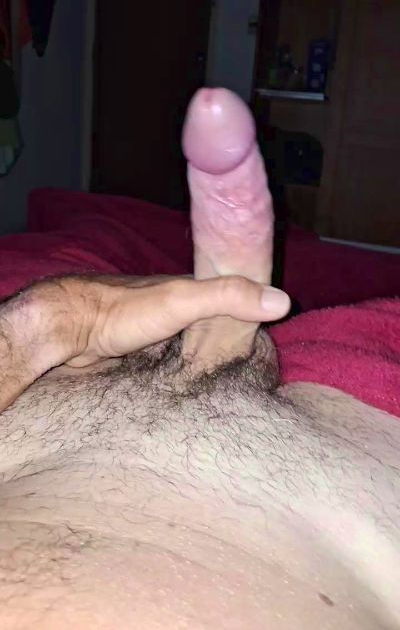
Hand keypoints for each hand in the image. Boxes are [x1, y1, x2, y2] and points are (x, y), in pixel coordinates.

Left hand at [0, 273, 288, 411]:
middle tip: (256, 379)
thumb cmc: (123, 310)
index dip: (253, 319)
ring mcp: (157, 337)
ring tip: (233, 392)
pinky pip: (172, 370)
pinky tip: (194, 395)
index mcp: (190, 293)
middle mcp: (175, 313)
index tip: (274, 343)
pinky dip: (184, 379)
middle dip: (232, 348)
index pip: (233, 304)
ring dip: (208, 367)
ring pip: (192, 352)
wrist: (67, 328)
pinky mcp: (140, 360)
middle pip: (213, 330)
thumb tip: (283, 301)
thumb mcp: (182, 299)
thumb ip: (227, 297)